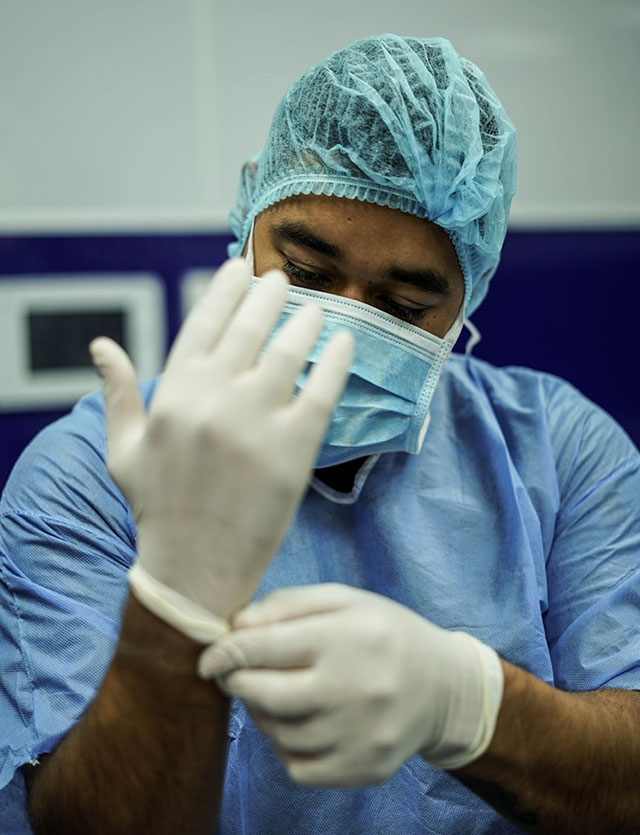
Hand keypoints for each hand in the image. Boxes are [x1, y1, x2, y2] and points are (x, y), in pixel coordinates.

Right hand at [90, 260, 352, 621]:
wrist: (194, 569)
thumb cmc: (157, 508)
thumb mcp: (123, 449)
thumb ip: (118, 393)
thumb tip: (102, 346)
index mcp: (173, 393)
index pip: (203, 322)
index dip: (224, 288)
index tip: (239, 265)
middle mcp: (213, 399)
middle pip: (250, 328)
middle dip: (269, 294)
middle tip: (284, 280)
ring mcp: (255, 423)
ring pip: (289, 352)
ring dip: (306, 321)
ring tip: (317, 309)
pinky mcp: (293, 450)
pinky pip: (323, 392)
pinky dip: (337, 362)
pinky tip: (346, 343)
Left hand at [198, 584, 502, 784]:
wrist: (444, 687)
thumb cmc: (385, 633)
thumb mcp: (344, 600)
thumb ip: (287, 605)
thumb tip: (235, 627)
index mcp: (346, 637)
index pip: (263, 647)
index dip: (225, 653)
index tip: (209, 658)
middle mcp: (353, 689)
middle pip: (263, 695)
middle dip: (238, 682)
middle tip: (236, 674)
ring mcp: (358, 735)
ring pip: (277, 733)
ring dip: (263, 713)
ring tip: (280, 692)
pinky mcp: (361, 769)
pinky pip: (297, 766)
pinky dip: (287, 745)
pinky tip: (301, 722)